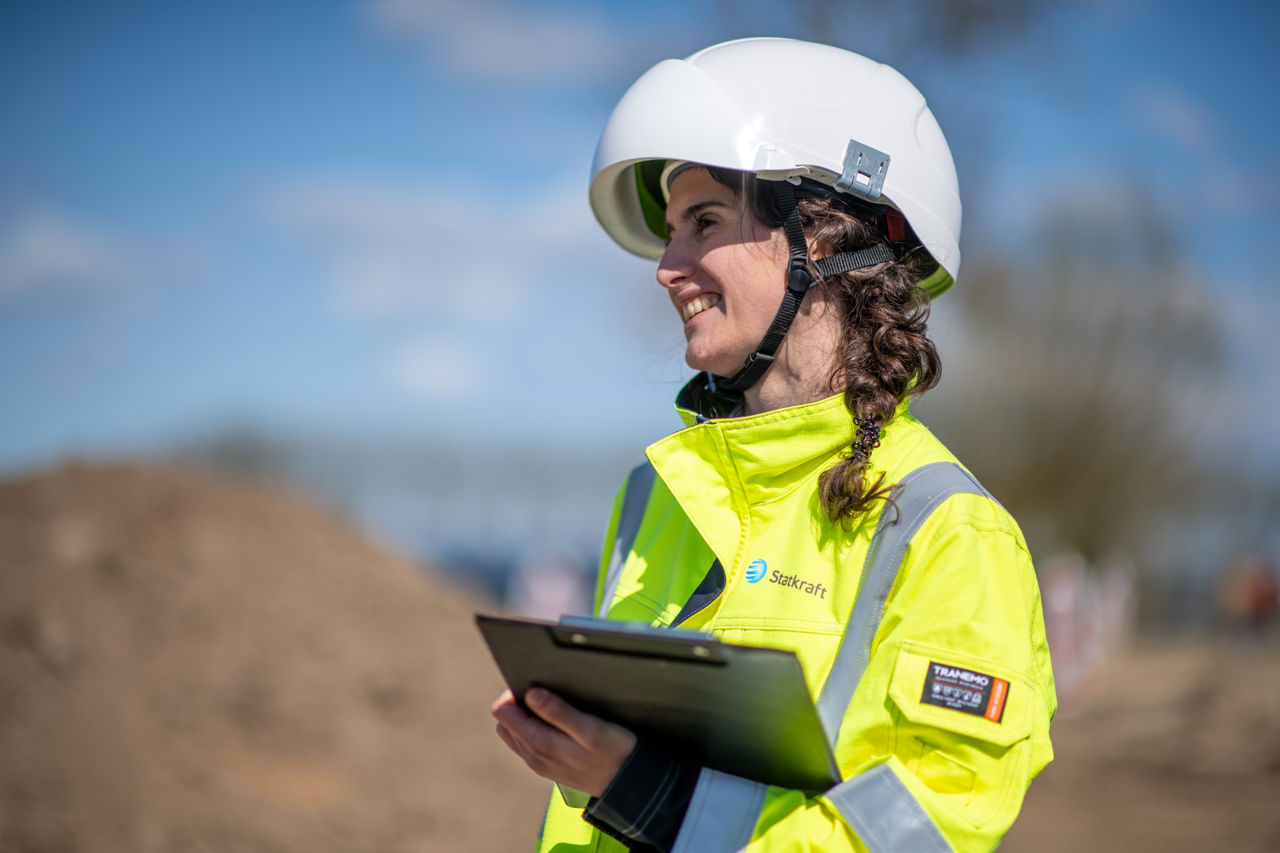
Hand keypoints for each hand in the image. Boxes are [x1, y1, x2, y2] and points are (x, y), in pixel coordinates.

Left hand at [491, 687, 636, 797]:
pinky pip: (527, 743)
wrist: (627, 784)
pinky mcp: (547, 766)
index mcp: (540, 744)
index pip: (503, 713)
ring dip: (526, 717)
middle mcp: (533, 756)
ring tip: (553, 708)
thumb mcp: (591, 728)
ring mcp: (539, 763)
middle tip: (546, 694)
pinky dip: (534, 729)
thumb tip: (531, 694)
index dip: (514, 694)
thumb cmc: (614, 751)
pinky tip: (557, 724)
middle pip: (506, 722)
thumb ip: (558, 711)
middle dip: (518, 704)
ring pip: (515, 733)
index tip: (535, 685)